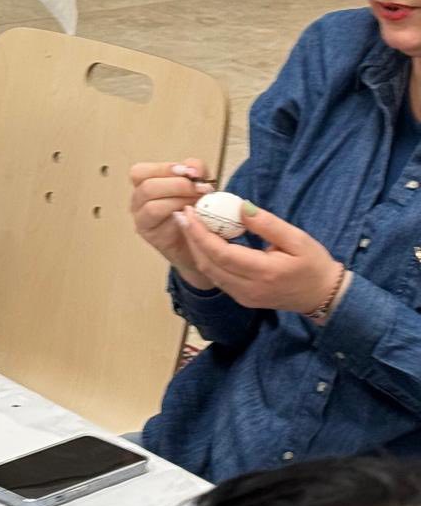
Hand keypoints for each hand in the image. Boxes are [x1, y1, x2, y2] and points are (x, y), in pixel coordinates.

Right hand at [129, 158, 216, 284]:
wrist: (202, 245)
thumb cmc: (196, 213)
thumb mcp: (198, 185)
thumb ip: (196, 171)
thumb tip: (193, 168)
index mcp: (145, 185)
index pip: (141, 171)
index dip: (165, 168)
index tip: (190, 172)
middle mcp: (139, 201)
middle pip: (146, 186)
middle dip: (177, 184)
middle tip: (200, 189)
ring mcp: (141, 219)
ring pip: (150, 203)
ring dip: (178, 199)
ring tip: (198, 203)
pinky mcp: (149, 234)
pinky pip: (157, 219)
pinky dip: (175, 213)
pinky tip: (191, 215)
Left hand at [174, 201, 344, 314]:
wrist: (324, 296)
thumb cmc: (314, 264)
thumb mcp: (297, 239)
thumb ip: (267, 224)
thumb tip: (240, 206)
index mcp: (264, 273)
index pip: (220, 253)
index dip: (200, 232)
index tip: (189, 211)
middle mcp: (249, 289)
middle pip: (208, 263)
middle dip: (191, 237)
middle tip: (182, 213)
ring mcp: (244, 297)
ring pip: (209, 272)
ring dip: (195, 247)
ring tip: (188, 223)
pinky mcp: (242, 298)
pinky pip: (217, 277)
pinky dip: (205, 257)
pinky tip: (203, 240)